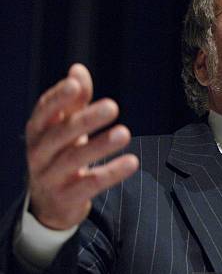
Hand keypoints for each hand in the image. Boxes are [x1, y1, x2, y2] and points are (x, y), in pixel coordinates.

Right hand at [26, 63, 138, 229]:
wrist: (50, 203)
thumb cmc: (60, 155)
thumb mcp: (64, 128)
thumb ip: (73, 101)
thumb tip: (78, 70)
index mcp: (38, 131)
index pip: (44, 111)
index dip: (58, 98)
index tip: (75, 85)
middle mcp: (39, 153)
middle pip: (61, 134)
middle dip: (86, 119)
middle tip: (112, 107)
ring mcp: (50, 177)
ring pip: (74, 159)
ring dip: (100, 146)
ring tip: (125, 134)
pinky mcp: (66, 198)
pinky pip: (89, 184)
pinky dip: (111, 173)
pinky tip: (131, 162)